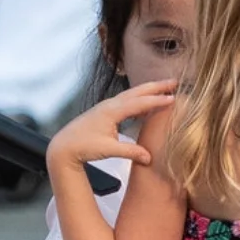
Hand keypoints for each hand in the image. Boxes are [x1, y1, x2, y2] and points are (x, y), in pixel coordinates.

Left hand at [51, 81, 176, 170]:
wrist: (64, 146)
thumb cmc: (83, 147)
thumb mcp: (107, 150)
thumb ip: (129, 152)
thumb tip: (149, 158)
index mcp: (111, 111)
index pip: (139, 103)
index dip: (157, 101)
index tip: (173, 97)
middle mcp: (110, 105)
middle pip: (137, 92)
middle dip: (156, 86)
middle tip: (175, 82)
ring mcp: (107, 107)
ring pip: (132, 94)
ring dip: (148, 90)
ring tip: (164, 88)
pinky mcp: (105, 112)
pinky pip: (127, 101)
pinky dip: (139, 99)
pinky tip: (145, 104)